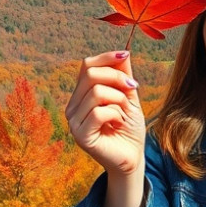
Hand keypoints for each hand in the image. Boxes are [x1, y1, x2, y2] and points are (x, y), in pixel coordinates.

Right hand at [65, 50, 145, 177]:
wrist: (132, 156)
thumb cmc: (129, 127)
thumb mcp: (128, 95)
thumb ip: (123, 74)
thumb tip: (123, 51)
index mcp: (81, 94)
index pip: (86, 64)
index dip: (107, 57)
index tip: (126, 56)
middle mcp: (72, 106)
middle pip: (90, 74)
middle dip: (117, 77)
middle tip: (132, 88)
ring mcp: (73, 121)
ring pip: (96, 92)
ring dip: (119, 99)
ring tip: (123, 113)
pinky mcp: (80, 136)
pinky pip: (99, 112)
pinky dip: (115, 114)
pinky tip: (118, 123)